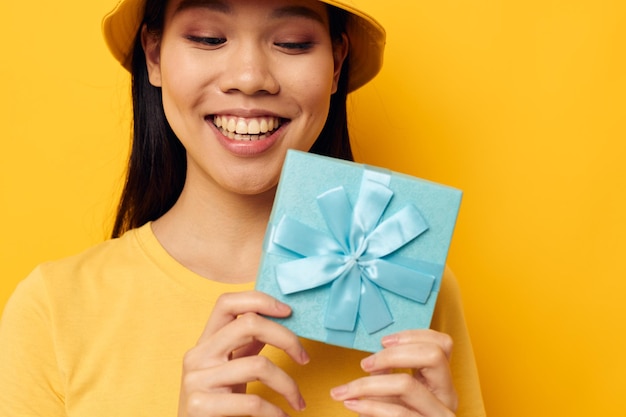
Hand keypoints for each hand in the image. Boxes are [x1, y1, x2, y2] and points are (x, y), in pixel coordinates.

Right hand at [178, 291, 308, 416]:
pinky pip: (252, 402)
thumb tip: (279, 319)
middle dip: (286, 338)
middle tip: (304, 358)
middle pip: (249, 323)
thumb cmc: (219, 406)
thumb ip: (247, 345)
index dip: (259, 299)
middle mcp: (197, 355)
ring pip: (258, 365)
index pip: (227, 302)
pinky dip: (275, 412)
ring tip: (297, 400)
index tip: (288, 312)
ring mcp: (196, 380)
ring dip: (288, 385)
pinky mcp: (200, 406)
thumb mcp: (231, 370)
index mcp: (205, 342)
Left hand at [330, 329, 457, 416]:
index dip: (413, 336)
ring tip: (346, 390)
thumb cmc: (395, 416)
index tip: (383, 341)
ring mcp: (437, 415)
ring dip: (369, 385)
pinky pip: (397, 413)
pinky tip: (352, 404)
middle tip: (365, 363)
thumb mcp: (397, 392)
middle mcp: (448, 397)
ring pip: (407, 385)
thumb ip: (391, 372)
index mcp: (441, 381)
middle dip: (393, 355)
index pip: (443, 344)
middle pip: (433, 356)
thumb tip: (373, 357)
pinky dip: (369, 407)